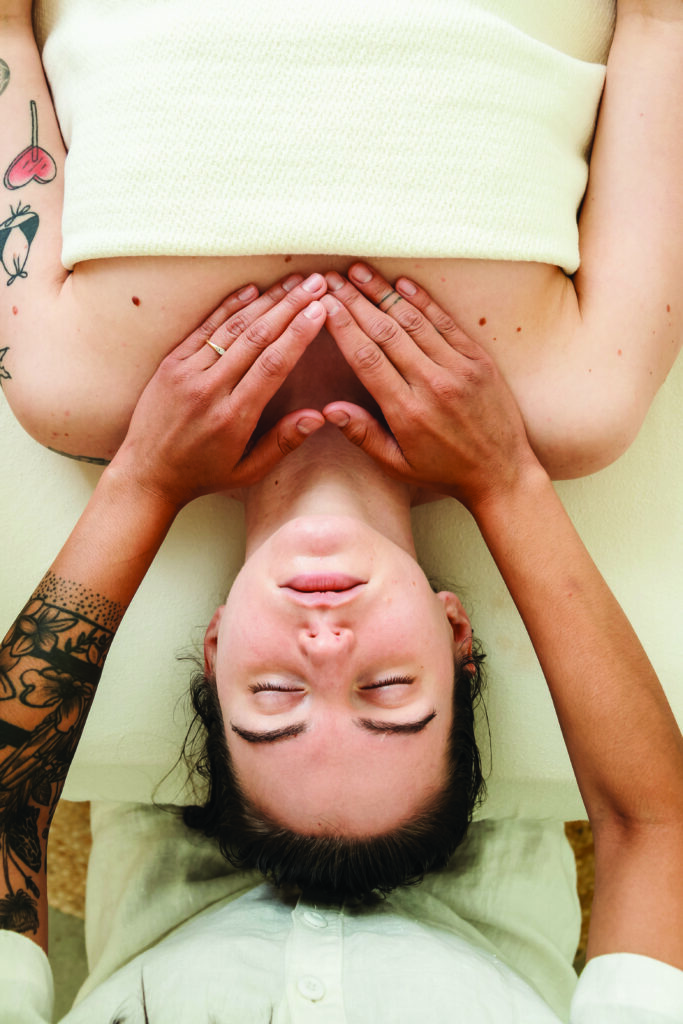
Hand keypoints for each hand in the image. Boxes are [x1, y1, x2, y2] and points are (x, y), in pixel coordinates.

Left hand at [111, 273, 327, 509]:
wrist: (146, 473)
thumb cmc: (203, 474)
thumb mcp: (248, 471)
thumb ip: (283, 443)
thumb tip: (317, 416)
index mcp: (234, 417)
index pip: (272, 365)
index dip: (298, 334)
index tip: (321, 310)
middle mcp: (210, 389)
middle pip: (257, 338)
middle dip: (290, 307)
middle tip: (317, 284)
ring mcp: (187, 373)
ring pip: (233, 328)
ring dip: (267, 301)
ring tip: (293, 282)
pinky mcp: (171, 364)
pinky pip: (205, 329)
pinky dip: (229, 307)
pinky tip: (252, 291)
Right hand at [321, 265, 541, 511]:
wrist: (502, 473)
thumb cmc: (444, 472)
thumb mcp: (398, 465)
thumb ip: (364, 435)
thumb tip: (330, 409)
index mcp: (407, 411)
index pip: (367, 358)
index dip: (343, 327)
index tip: (323, 304)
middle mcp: (432, 384)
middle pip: (385, 332)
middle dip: (355, 301)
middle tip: (331, 278)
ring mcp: (459, 369)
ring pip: (414, 322)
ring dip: (384, 293)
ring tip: (359, 271)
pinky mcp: (478, 361)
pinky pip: (446, 325)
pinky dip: (423, 302)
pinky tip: (402, 284)